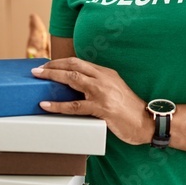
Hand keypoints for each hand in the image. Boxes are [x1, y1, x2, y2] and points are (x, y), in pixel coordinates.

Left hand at [32, 58, 149, 145]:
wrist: (147, 122)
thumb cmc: (130, 110)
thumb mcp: (116, 90)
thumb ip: (100, 86)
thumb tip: (79, 88)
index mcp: (107, 74)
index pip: (80, 63)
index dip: (62, 62)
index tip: (49, 65)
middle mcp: (104, 79)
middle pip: (74, 66)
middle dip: (53, 65)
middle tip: (38, 69)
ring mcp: (102, 93)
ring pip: (72, 80)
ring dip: (52, 76)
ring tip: (37, 77)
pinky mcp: (102, 109)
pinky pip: (75, 106)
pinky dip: (58, 105)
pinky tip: (46, 105)